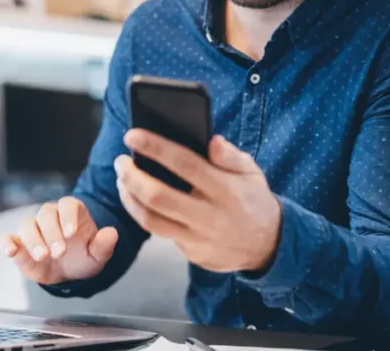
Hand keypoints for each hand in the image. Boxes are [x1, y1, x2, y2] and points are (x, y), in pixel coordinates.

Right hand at [0, 197, 118, 285]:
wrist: (69, 273)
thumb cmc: (84, 257)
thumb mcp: (98, 255)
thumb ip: (104, 245)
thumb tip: (112, 233)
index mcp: (71, 213)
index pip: (68, 204)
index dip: (68, 216)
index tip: (72, 233)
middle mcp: (50, 217)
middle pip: (46, 214)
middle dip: (51, 232)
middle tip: (59, 252)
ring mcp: (33, 229)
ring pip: (27, 224)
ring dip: (33, 239)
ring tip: (42, 256)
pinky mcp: (19, 244)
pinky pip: (8, 238)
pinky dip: (6, 242)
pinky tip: (10, 250)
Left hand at [114, 130, 281, 273]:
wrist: (268, 245)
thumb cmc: (253, 199)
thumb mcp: (251, 172)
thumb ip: (231, 156)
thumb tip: (212, 141)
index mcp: (226, 189)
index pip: (185, 164)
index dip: (155, 148)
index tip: (132, 135)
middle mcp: (211, 216)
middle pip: (159, 196)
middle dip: (132, 176)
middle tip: (120, 161)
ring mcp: (200, 239)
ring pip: (151, 220)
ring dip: (129, 198)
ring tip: (122, 180)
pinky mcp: (193, 254)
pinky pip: (161, 233)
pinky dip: (143, 214)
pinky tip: (136, 199)